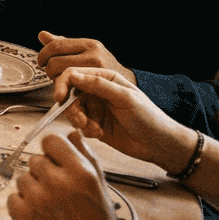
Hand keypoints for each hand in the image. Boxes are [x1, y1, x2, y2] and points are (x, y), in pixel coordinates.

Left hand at [8, 131, 127, 219]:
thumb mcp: (101, 189)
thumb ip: (86, 158)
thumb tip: (72, 133)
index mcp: (80, 174)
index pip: (51, 140)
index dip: (52, 150)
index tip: (55, 159)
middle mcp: (57, 183)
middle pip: (36, 160)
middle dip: (45, 173)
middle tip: (58, 192)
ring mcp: (37, 199)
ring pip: (23, 178)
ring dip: (33, 189)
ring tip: (51, 207)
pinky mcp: (21, 215)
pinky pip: (13, 197)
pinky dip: (23, 205)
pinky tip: (40, 217)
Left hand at [36, 32, 135, 82]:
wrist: (126, 83)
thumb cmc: (101, 66)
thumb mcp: (85, 50)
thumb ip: (63, 44)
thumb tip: (42, 35)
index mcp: (89, 44)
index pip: (56, 45)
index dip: (43, 54)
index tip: (41, 62)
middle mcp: (94, 54)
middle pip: (55, 62)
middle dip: (49, 69)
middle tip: (52, 74)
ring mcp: (96, 70)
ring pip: (60, 76)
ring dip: (56, 80)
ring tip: (62, 81)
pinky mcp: (97, 85)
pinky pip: (70, 88)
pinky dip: (66, 89)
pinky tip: (68, 89)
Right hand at [50, 67, 190, 167]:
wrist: (158, 144)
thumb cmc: (149, 118)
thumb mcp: (125, 98)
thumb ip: (98, 85)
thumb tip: (74, 75)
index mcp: (105, 78)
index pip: (75, 75)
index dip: (63, 84)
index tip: (60, 98)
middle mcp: (98, 91)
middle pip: (70, 94)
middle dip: (72, 108)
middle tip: (80, 120)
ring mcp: (95, 108)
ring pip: (72, 110)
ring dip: (79, 121)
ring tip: (93, 128)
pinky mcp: (94, 123)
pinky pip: (79, 125)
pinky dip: (86, 130)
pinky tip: (99, 133)